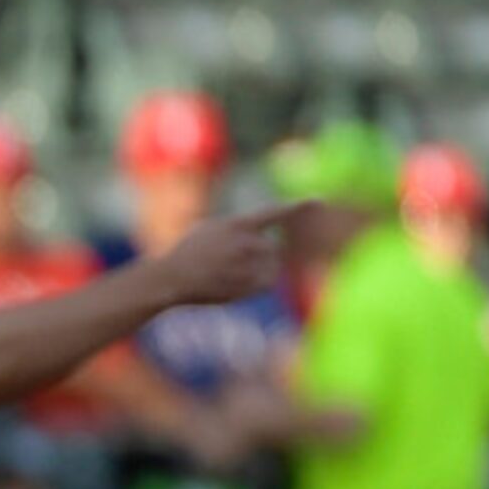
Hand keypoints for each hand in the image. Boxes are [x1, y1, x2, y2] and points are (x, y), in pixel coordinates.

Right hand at [157, 202, 307, 307]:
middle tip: (237, 261)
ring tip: (231, 273)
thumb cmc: (188, 252)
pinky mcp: (246, 286)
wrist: (170, 278)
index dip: (298, 207)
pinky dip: (258, 283)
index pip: (276, 213)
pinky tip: (237, 283)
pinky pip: (266, 284)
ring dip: (259, 269)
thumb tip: (263, 232)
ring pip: (271, 267)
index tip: (318, 202)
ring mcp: (247, 266)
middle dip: (262, 254)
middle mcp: (246, 244)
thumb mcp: (212, 227)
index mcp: (238, 224)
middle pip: (273, 248)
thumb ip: (241, 227)